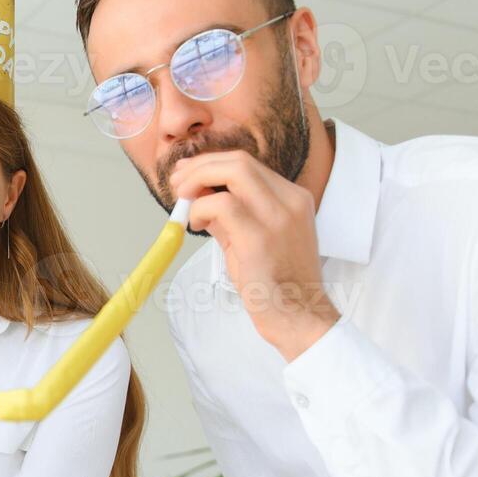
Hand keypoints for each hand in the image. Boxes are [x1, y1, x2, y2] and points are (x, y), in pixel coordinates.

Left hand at [168, 151, 338, 360]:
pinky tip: (196, 224)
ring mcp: (279, 217)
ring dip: (197, 181)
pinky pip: (222, 204)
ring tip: (183, 202)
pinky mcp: (261, 238)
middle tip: (177, 183)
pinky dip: (200, 208)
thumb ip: (229, 216)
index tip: (187, 173)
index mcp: (293, 198)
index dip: (211, 163)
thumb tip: (199, 197)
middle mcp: (290, 201)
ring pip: (233, 171)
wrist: (299, 316)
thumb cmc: (275, 282)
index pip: (248, 164)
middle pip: (239, 160)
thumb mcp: (253, 239)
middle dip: (200, 166)